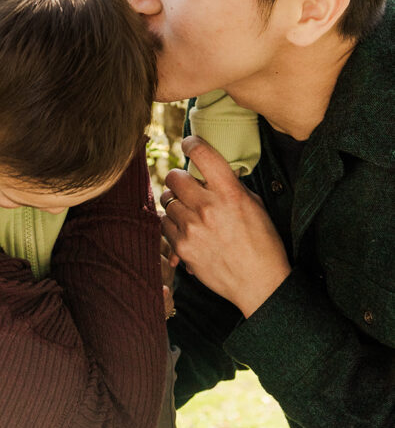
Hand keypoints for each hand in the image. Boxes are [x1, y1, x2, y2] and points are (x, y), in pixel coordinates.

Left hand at [160, 136, 291, 317]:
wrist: (260, 284)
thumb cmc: (262, 243)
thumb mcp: (254, 204)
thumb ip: (230, 185)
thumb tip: (210, 171)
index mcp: (229, 192)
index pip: (201, 153)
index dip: (191, 143)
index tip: (188, 144)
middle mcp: (207, 207)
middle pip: (174, 176)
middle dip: (179, 179)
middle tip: (188, 186)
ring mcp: (192, 228)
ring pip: (166, 200)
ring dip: (176, 203)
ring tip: (190, 212)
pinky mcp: (182, 247)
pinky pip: (164, 224)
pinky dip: (172, 224)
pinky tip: (187, 229)